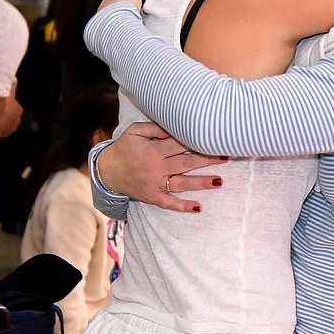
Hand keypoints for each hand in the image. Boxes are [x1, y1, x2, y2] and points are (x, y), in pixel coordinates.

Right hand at [97, 121, 226, 211]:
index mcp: (153, 150)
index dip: (196, 140)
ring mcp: (155, 184)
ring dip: (201, 182)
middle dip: (207, 159)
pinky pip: (169, 203)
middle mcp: (156, 167)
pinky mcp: (152, 196)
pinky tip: (199, 207)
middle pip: (186, 163)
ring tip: (220, 181)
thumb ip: (155, 127)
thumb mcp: (135, 132)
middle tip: (226, 156)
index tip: (214, 138)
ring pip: (182, 183)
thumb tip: (175, 125)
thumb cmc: (124, 148)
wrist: (106, 171)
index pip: (179, 144)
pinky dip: (183, 206)